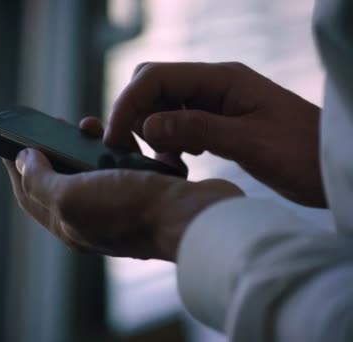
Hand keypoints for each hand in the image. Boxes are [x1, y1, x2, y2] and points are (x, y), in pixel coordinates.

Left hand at [3, 148, 242, 261]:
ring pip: (95, 169)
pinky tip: (124, 136)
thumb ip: (41, 181)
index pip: (30, 194)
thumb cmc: (132, 209)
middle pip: (62, 179)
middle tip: (53, 124)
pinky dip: (120, 148)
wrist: (195, 218)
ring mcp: (122, 207)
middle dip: (54, 149)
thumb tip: (23, 160)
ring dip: (88, 145)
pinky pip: (125, 166)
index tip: (8, 140)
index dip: (15, 167)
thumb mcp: (73, 196)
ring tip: (89, 125)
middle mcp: (94, 220)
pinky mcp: (147, 193)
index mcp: (70, 225)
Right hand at [103, 62, 323, 206]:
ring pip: (162, 107)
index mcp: (222, 79)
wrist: (333, 169)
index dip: (128, 104)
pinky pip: (177, 126)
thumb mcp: (250, 143)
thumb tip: (146, 127)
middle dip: (134, 114)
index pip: (156, 77)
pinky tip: (182, 163)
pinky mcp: (217, 123)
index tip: (114, 139)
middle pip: (153, 86)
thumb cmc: (302, 154)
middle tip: (131, 150)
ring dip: (151, 132)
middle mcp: (214, 86)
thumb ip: (198, 130)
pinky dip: (169, 143)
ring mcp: (215, 104)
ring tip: (167, 162)